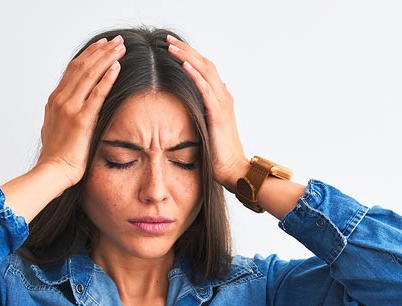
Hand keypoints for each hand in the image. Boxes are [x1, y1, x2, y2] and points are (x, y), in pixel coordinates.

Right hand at [35, 35, 125, 189]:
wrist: (53, 171)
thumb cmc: (57, 155)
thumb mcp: (55, 127)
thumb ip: (63, 113)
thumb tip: (70, 107)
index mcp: (55, 100)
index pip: (73, 69)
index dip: (89, 55)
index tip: (102, 45)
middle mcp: (60, 99)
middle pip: (82, 66)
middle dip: (101, 51)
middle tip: (117, 41)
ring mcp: (70, 108)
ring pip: (89, 74)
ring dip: (106, 58)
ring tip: (121, 48)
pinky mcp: (81, 119)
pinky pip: (96, 93)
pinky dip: (107, 78)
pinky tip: (116, 67)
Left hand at [166, 35, 249, 190]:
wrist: (233, 170)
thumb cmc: (219, 155)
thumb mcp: (208, 130)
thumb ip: (204, 115)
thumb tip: (196, 106)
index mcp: (221, 99)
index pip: (205, 70)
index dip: (190, 56)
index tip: (172, 47)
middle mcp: (223, 96)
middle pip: (204, 64)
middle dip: (186, 49)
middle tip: (167, 39)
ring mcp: (222, 103)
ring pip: (205, 70)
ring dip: (187, 56)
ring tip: (170, 46)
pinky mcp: (218, 113)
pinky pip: (205, 88)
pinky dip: (194, 73)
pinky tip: (182, 63)